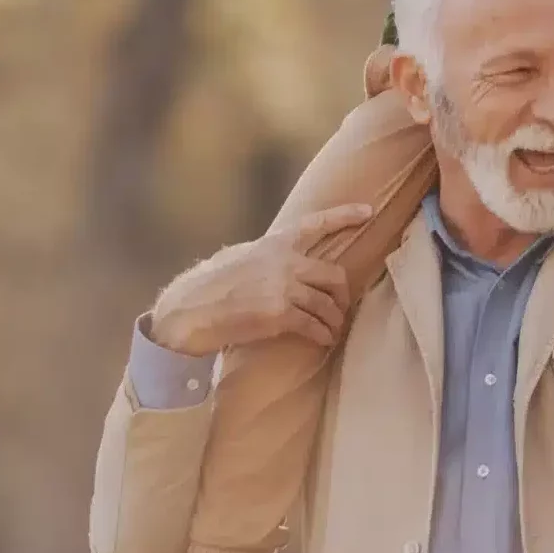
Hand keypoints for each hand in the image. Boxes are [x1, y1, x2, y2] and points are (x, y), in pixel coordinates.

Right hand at [149, 203, 374, 357]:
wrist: (186, 312)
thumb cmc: (205, 287)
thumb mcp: (237, 257)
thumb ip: (265, 257)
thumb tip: (281, 264)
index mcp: (273, 244)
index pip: (315, 224)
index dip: (344, 216)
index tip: (367, 211)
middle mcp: (283, 262)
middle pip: (334, 273)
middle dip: (342, 293)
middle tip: (339, 307)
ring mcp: (283, 287)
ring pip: (328, 302)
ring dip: (334, 319)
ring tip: (332, 330)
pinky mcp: (280, 314)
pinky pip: (315, 325)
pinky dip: (324, 335)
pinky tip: (324, 341)